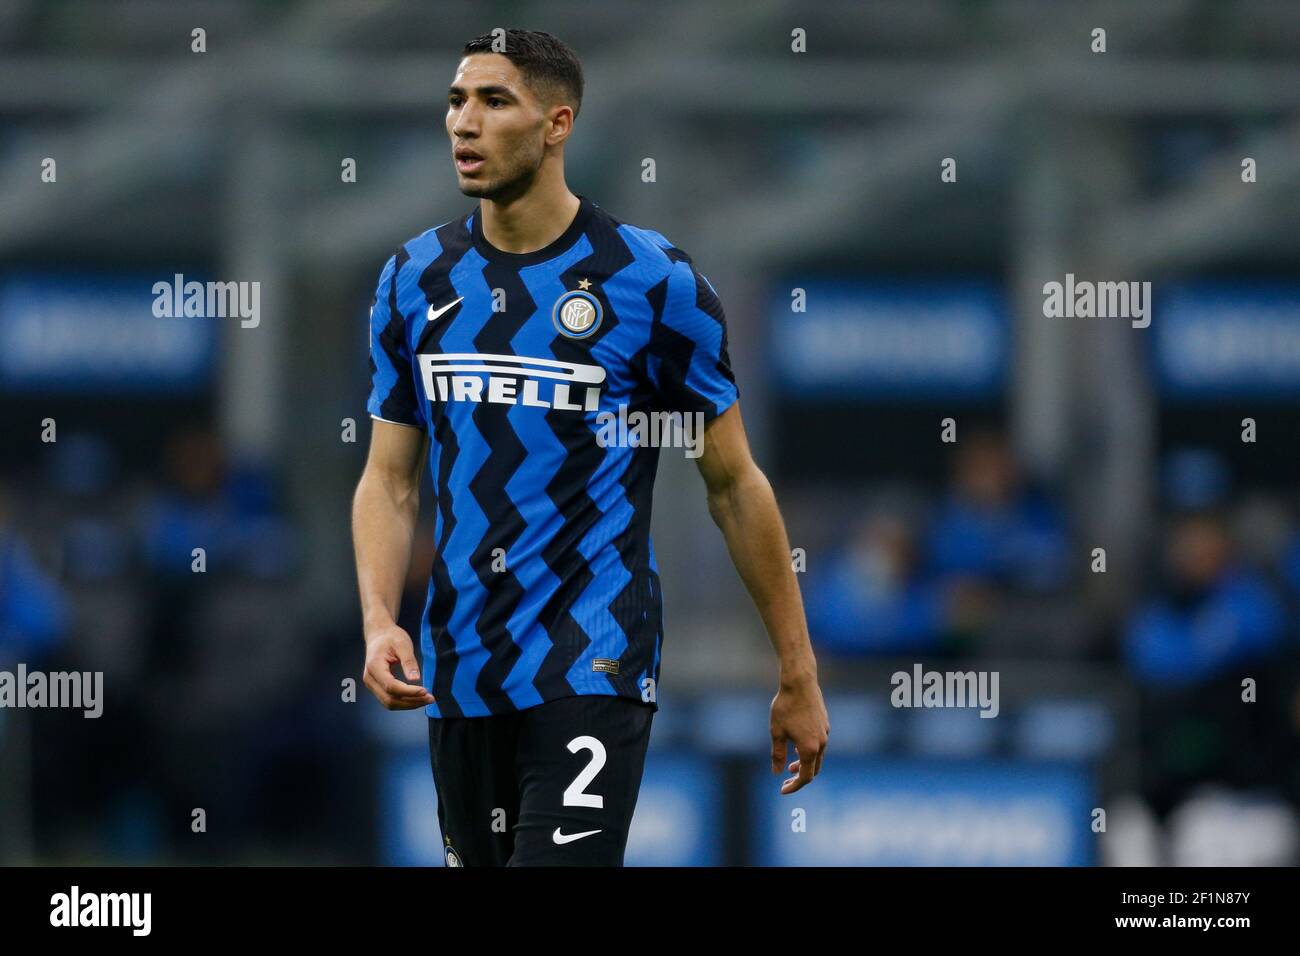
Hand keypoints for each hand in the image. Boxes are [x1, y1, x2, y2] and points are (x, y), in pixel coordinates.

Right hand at [363, 623, 434, 709]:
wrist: (379, 635)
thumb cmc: (391, 637)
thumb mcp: (402, 644)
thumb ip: (409, 662)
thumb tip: (415, 679)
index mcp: (374, 666)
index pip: (391, 686)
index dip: (408, 692)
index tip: (425, 691)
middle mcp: (370, 679)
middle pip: (389, 699)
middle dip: (411, 701)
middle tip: (430, 698)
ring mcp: (372, 684)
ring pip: (389, 703)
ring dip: (409, 704)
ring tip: (426, 700)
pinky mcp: (377, 687)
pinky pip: (389, 699)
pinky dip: (404, 702)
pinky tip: (417, 698)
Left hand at [770, 673, 828, 793]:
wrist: (800, 683)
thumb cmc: (785, 707)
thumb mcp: (777, 732)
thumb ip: (777, 755)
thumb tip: (776, 772)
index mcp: (809, 749)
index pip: (805, 777)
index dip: (794, 786)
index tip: (783, 790)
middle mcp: (821, 744)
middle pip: (814, 770)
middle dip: (800, 777)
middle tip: (785, 780)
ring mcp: (825, 733)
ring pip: (818, 757)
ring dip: (805, 763)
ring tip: (791, 764)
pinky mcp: (825, 724)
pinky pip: (819, 744)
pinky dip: (809, 751)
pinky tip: (797, 745)